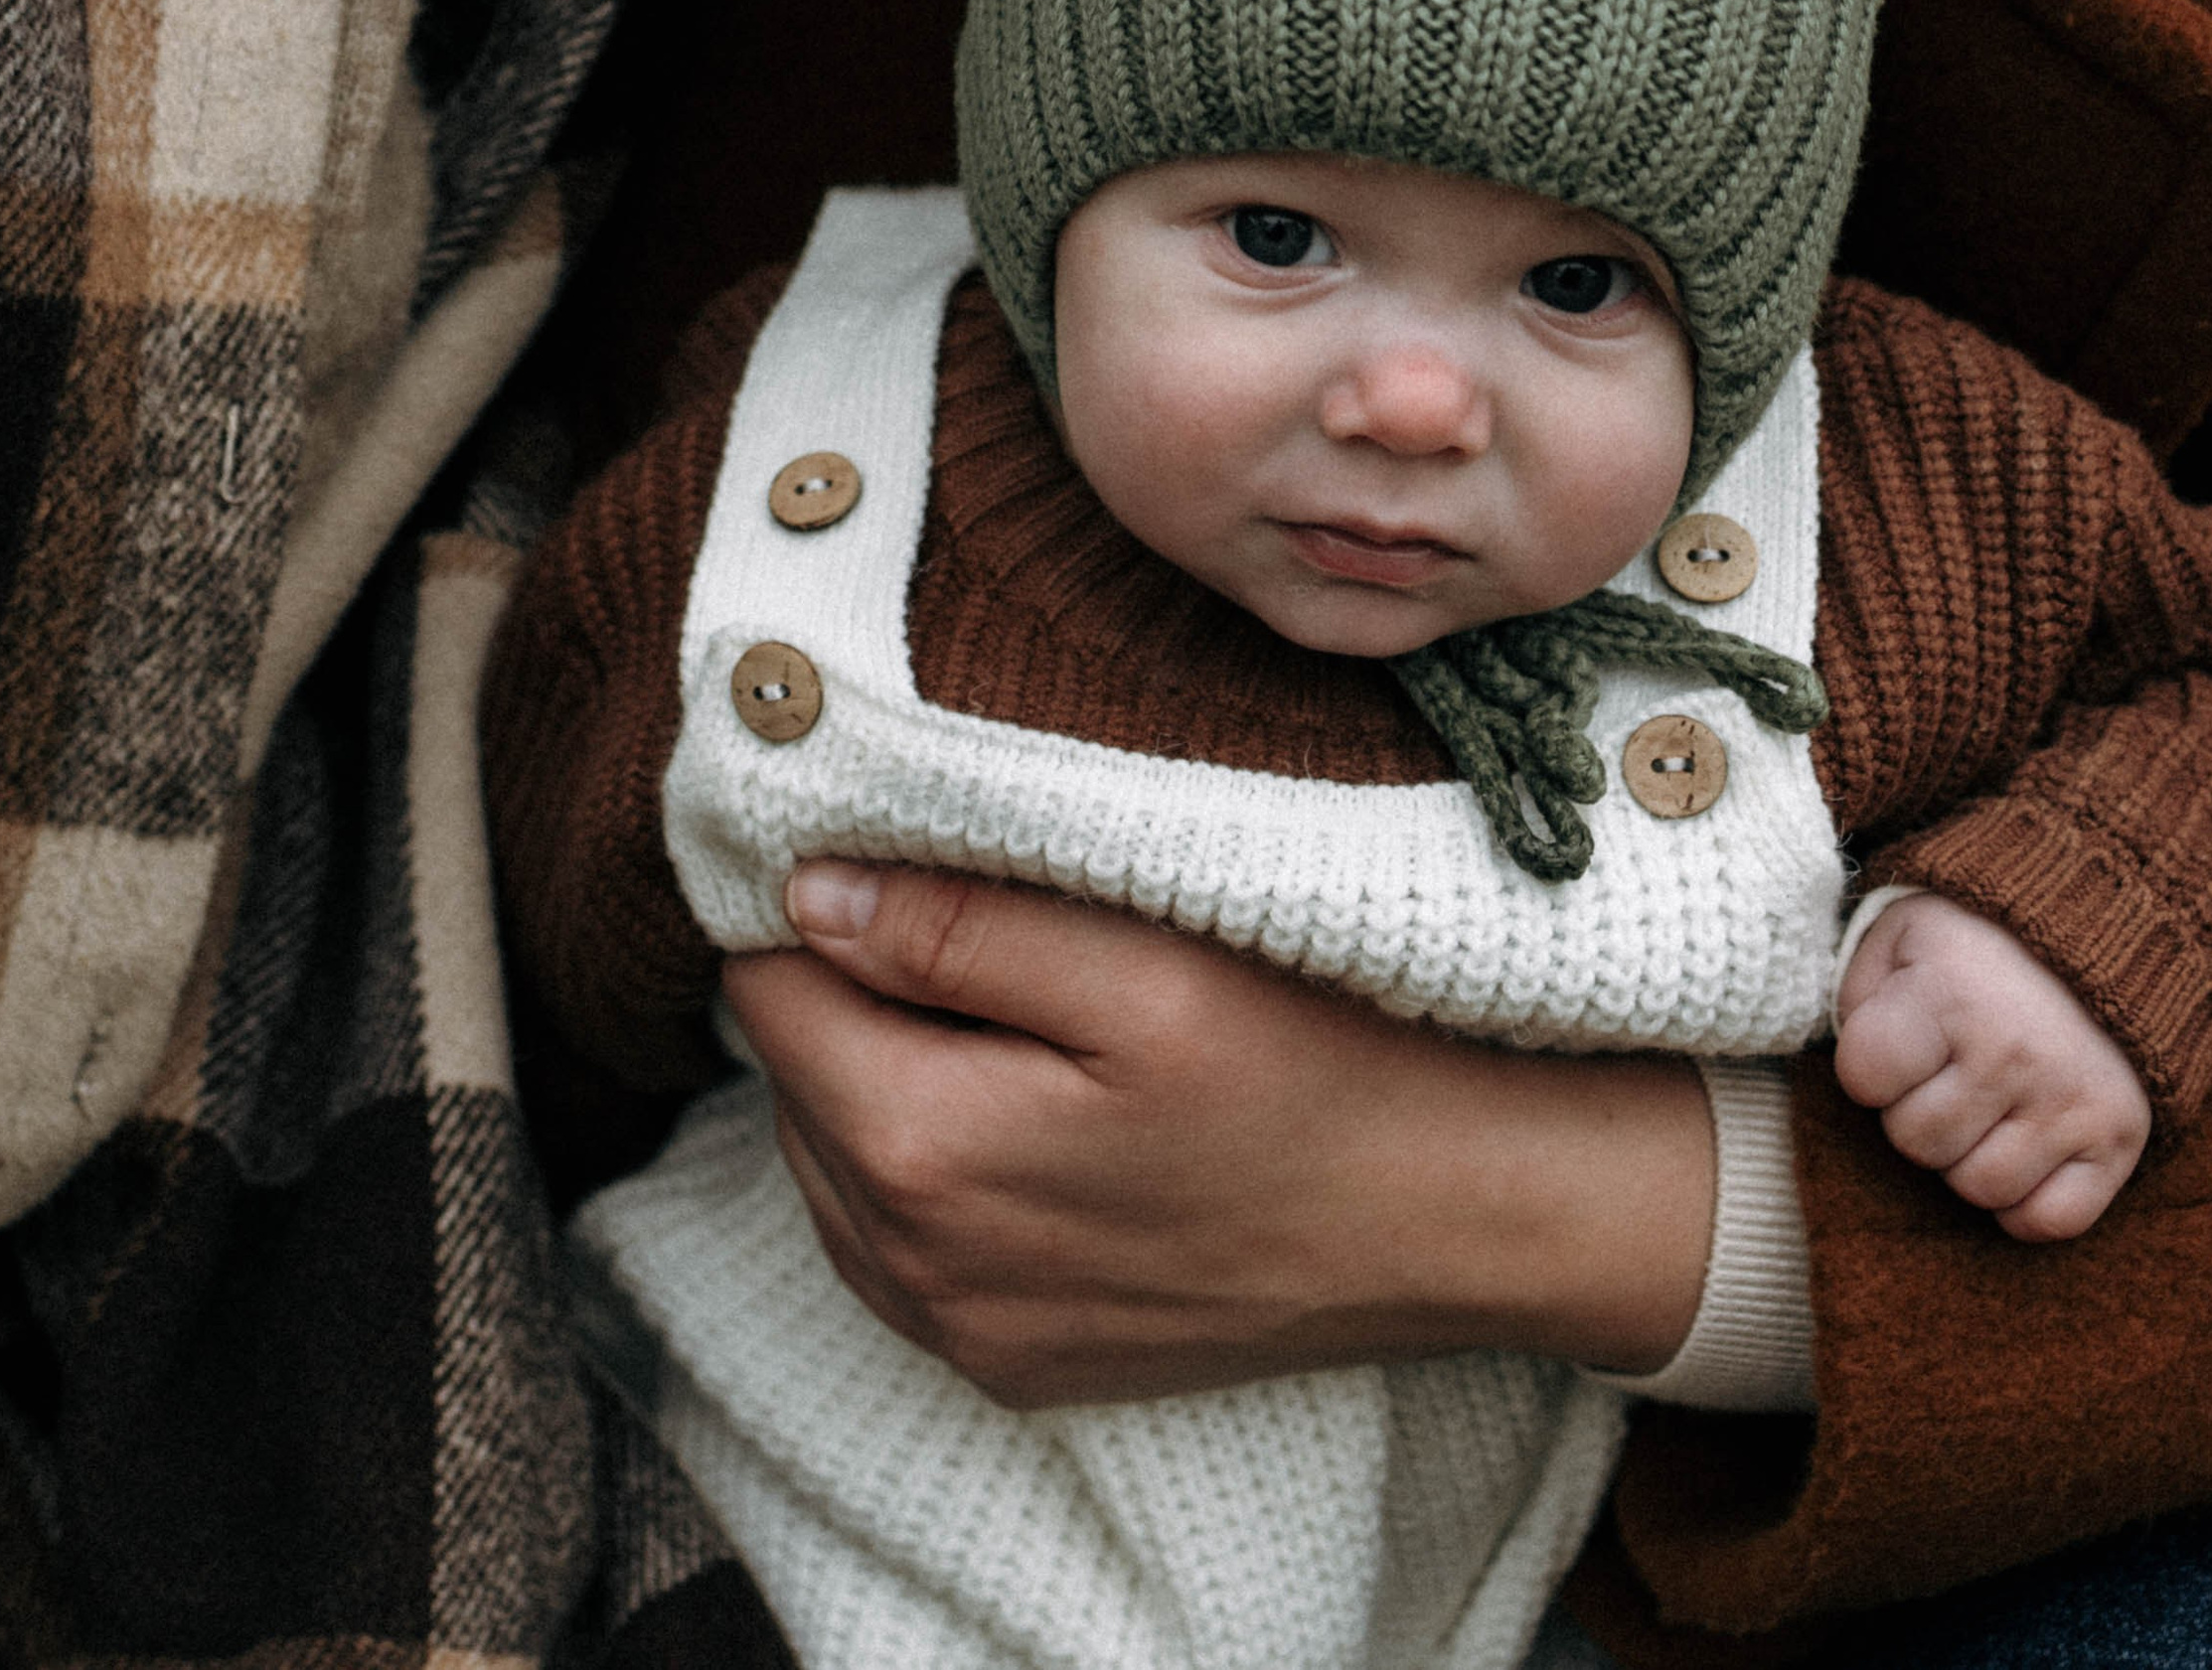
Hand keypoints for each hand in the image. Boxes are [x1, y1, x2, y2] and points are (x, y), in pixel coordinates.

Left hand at [717, 860, 1712, 1407]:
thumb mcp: (1139, 968)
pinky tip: (1038, 1113)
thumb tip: (806, 894)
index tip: (895, 849)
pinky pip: (898, 1243)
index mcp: (919, 1152)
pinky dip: (933, 1166)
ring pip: (836, 1158)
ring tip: (1022, 1017)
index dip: (816, 899)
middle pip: (795, 1076)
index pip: (767, 988)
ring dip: (891, 1076)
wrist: (1445, 1224)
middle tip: (989, 925)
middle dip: (857, 990)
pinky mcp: (1007, 1361)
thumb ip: (955, 932)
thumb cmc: (1311, 1073)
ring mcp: (955, 1331)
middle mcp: (906, 1267)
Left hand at [1834, 892, 2151, 1239]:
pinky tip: (2023, 1149)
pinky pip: (2049, 1220)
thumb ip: (1860, 997)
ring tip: (1987, 1102)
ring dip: (1970, 1155)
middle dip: (1919, 1111)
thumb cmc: (1976, 944)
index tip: (1901, 1040)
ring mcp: (2071, 1099)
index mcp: (1949, 991)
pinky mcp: (2119, 1136)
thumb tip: (1860, 1074)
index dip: (1870, 1065)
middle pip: (1917, 1143)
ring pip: (1979, 1188)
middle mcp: (2013, 1051)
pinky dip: (2027, 1201)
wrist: (2100, 928)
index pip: (1863, 1077)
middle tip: (1949, 1070)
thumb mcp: (1901, 936)